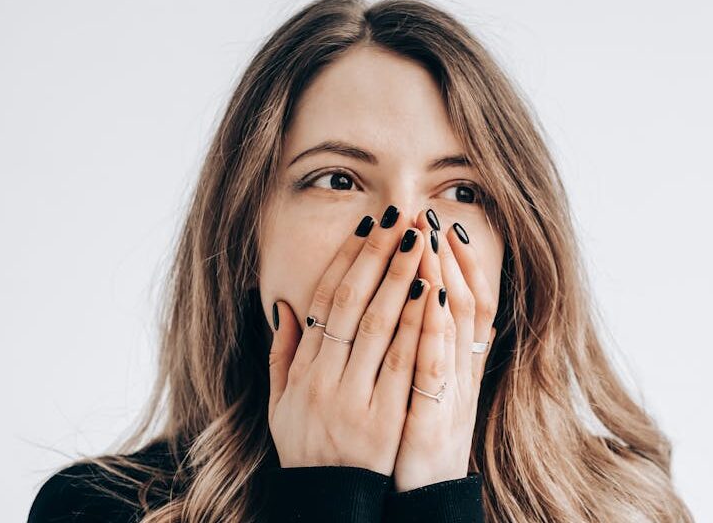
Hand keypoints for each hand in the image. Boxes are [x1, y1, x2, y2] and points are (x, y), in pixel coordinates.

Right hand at [267, 205, 430, 475]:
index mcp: (303, 371)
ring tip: (420, 241)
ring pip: (380, 327)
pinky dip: (417, 326)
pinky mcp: (386, 418)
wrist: (329, 505)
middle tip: (401, 218)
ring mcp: (356, 398)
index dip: (346, 261)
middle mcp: (326, 379)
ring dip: (401, 279)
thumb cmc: (307, 448)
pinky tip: (433, 292)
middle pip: (354, 304)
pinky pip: (404, 364)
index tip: (367, 228)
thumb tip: (284, 306)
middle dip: (379, 256)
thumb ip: (282, 354)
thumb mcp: (280, 403)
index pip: (325, 302)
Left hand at [391, 209, 496, 491]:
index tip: (441, 226)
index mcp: (451, 364)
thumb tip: (434, 305)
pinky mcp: (435, 419)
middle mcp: (459, 374)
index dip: (454, 264)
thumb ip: (427, 349)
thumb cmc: (412, 441)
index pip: (460, 303)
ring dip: (445, 277)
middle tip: (431, 216)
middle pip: (461, 303)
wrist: (419, 500)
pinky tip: (434, 295)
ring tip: (432, 238)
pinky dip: (436, 329)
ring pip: (454, 325)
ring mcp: (450, 395)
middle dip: (443, 257)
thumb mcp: (424, 392)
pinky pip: (437, 366)